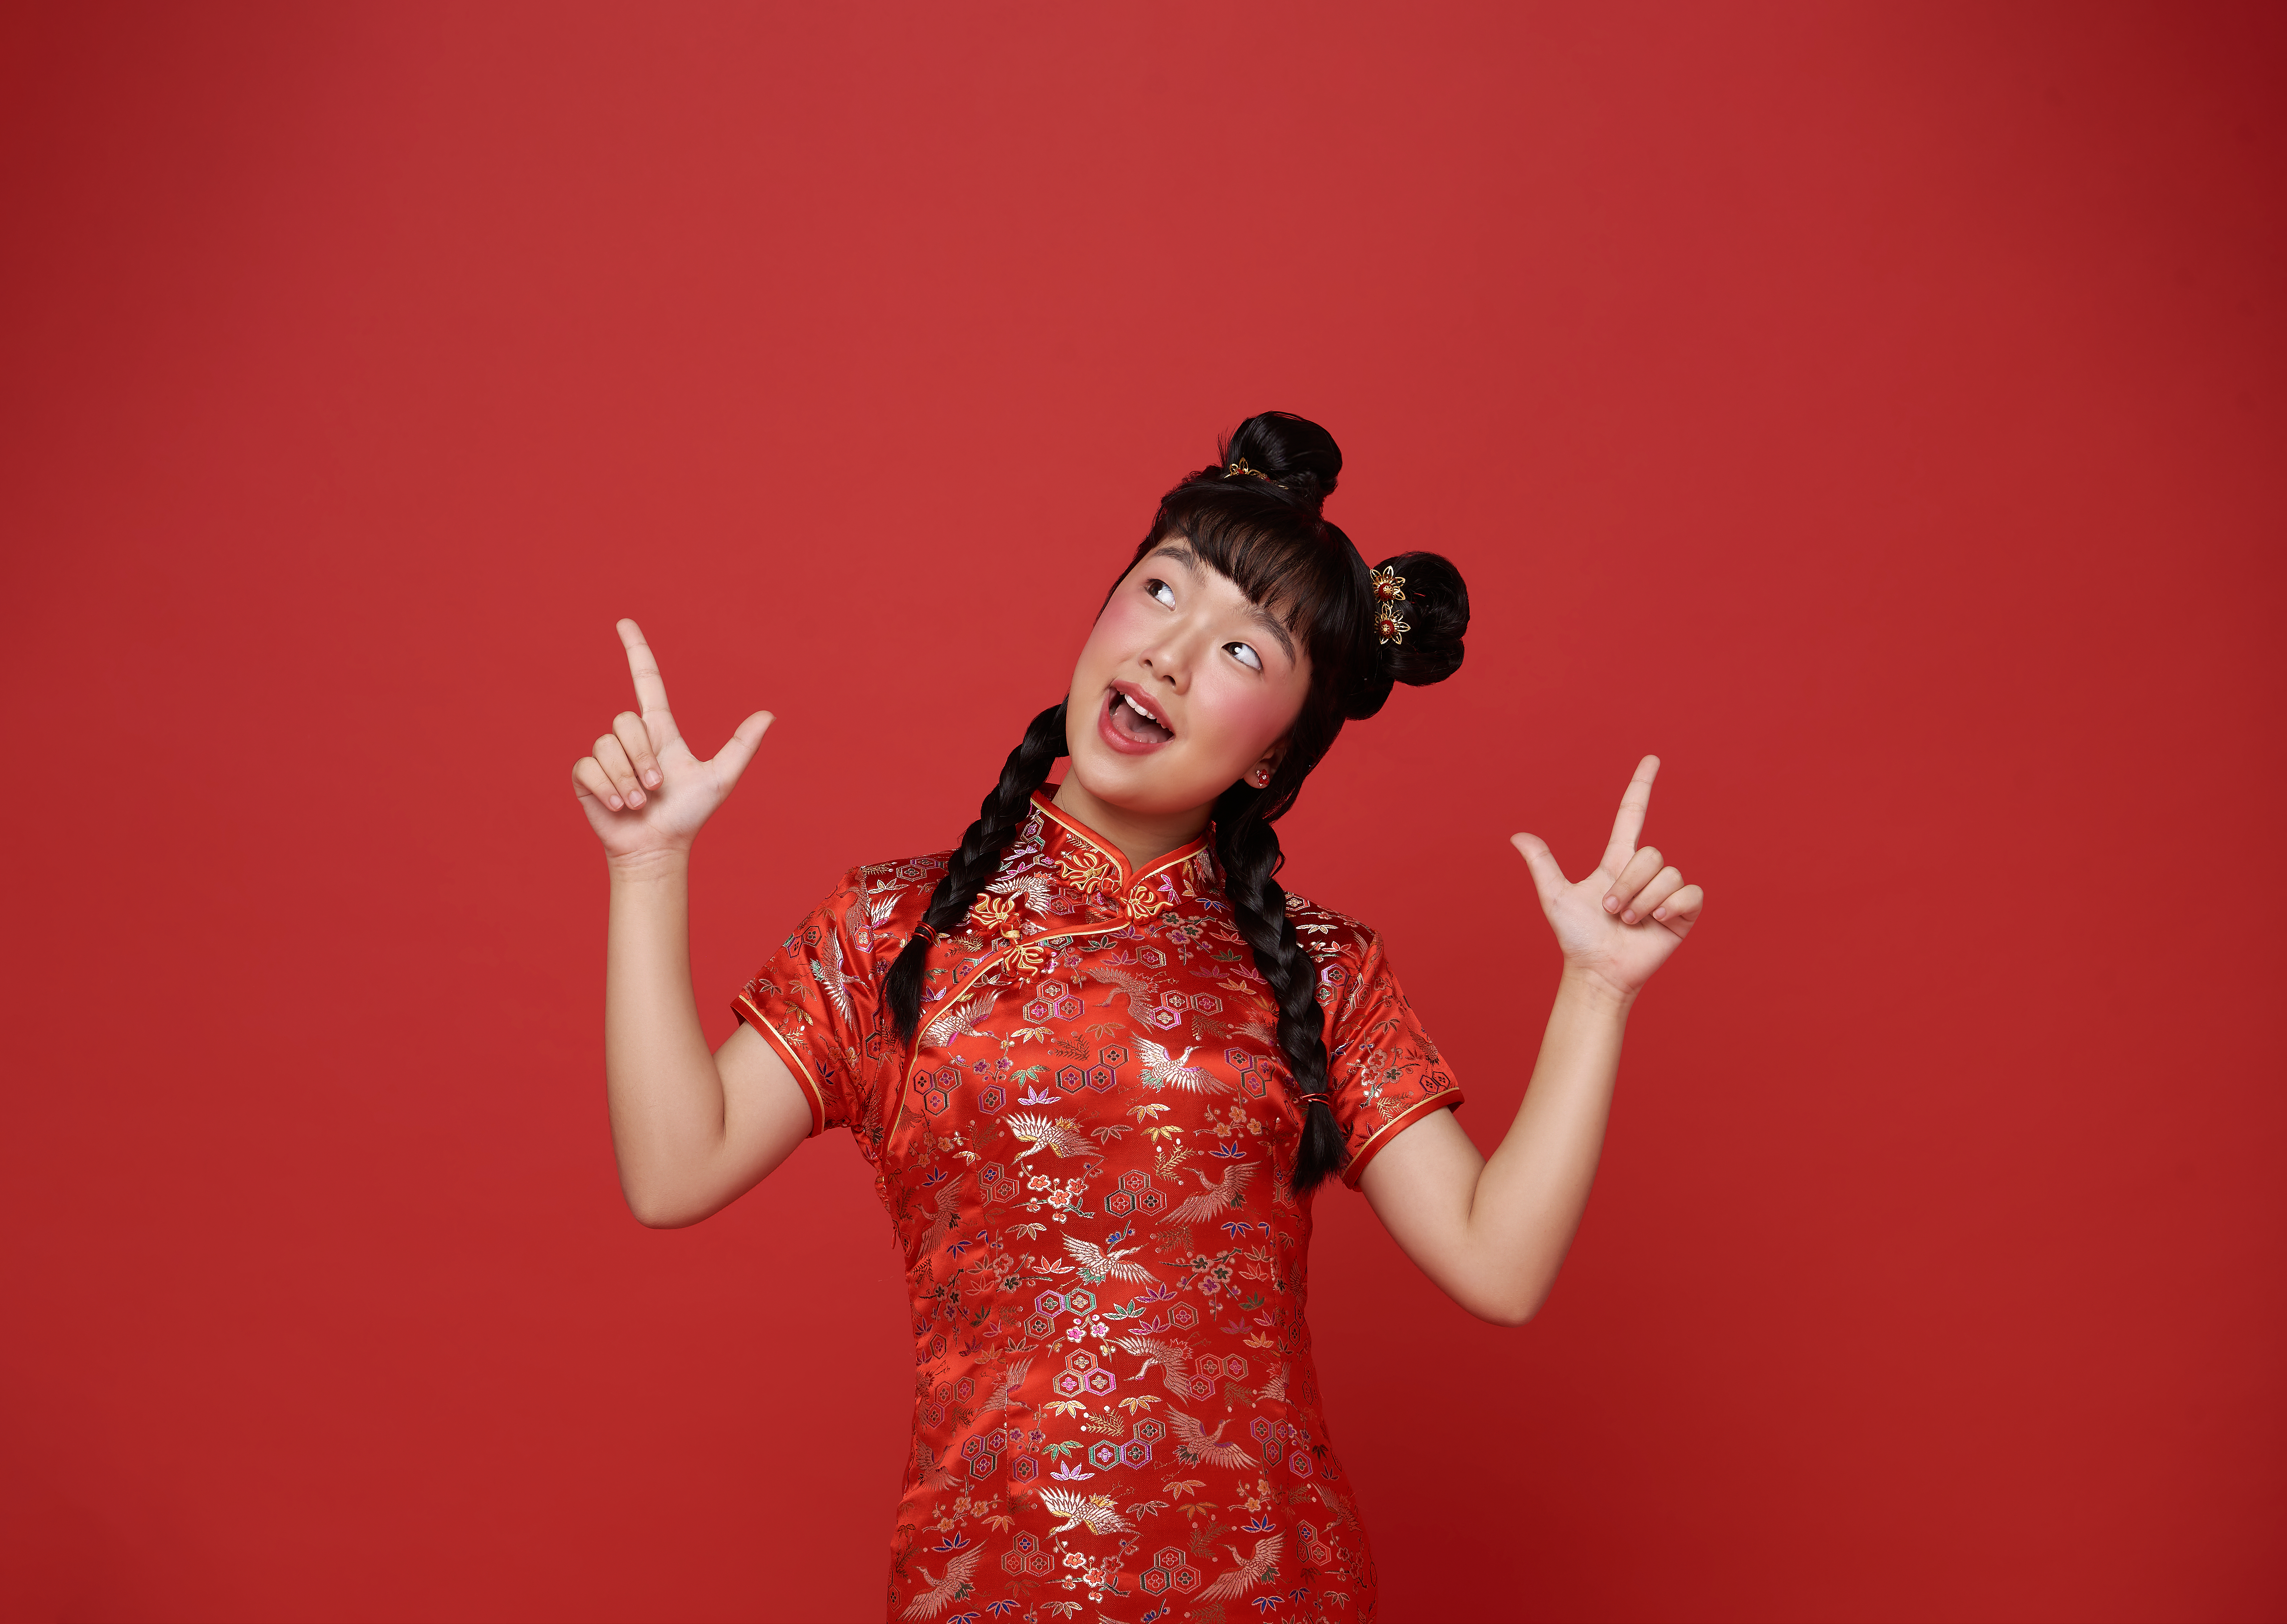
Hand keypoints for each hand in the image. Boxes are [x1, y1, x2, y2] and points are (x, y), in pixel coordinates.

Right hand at [571, 619, 772, 864]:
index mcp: (660, 730)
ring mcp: (607, 756)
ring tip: (639, 803)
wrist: (658, 848)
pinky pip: (588, 766)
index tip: (624, 622)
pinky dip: (607, 787)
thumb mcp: (720, 779)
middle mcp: (631, 739)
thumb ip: (741, 745)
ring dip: (627, 778)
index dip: (636, 650)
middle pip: (625, 721)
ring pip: (607, 746)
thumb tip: (769, 714)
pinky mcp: (587, 776)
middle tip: (656, 788)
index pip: (646, 681)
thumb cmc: (688, 815)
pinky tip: (619, 807)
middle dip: (642, 757)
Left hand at [1511, 755, 1703, 999]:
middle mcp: (1643, 872)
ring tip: (1629, 921)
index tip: (1651, 759)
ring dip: (1643, 900)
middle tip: (1613, 910)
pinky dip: (1672, 906)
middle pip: (1650, 853)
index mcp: (1616, 862)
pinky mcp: (1683, 912)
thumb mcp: (1555, 897)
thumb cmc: (1577, 937)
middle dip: (1628, 884)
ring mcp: (1665, 892)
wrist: (1597, 971)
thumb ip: (1542, 864)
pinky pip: (1689, 892)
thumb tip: (1517, 835)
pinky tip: (1657, 922)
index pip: (1631, 815)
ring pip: (1667, 874)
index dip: (1641, 787)